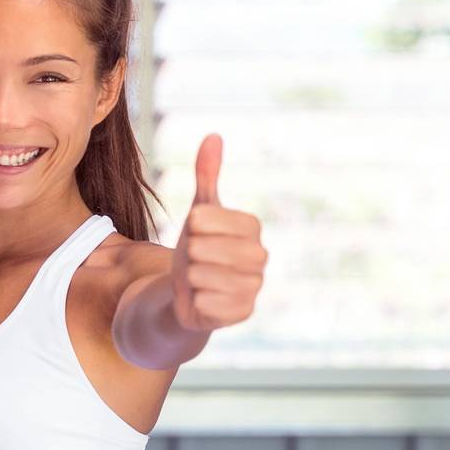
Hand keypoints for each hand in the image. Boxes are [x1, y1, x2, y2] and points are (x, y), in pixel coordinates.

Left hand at [170, 134, 267, 332]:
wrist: (189, 293)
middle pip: (202, 248)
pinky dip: (195, 300)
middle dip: (189, 254)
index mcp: (252, 227)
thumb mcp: (199, 212)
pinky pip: (206, 302)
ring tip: (198, 278)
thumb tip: (213, 136)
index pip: (204, 219)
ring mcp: (254, 286)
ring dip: (190, 277)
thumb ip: (207, 176)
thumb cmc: (197, 248)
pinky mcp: (243, 313)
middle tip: (196, 259)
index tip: (195, 233)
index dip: (191, 226)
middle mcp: (260, 256)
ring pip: (201, 275)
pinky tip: (202, 299)